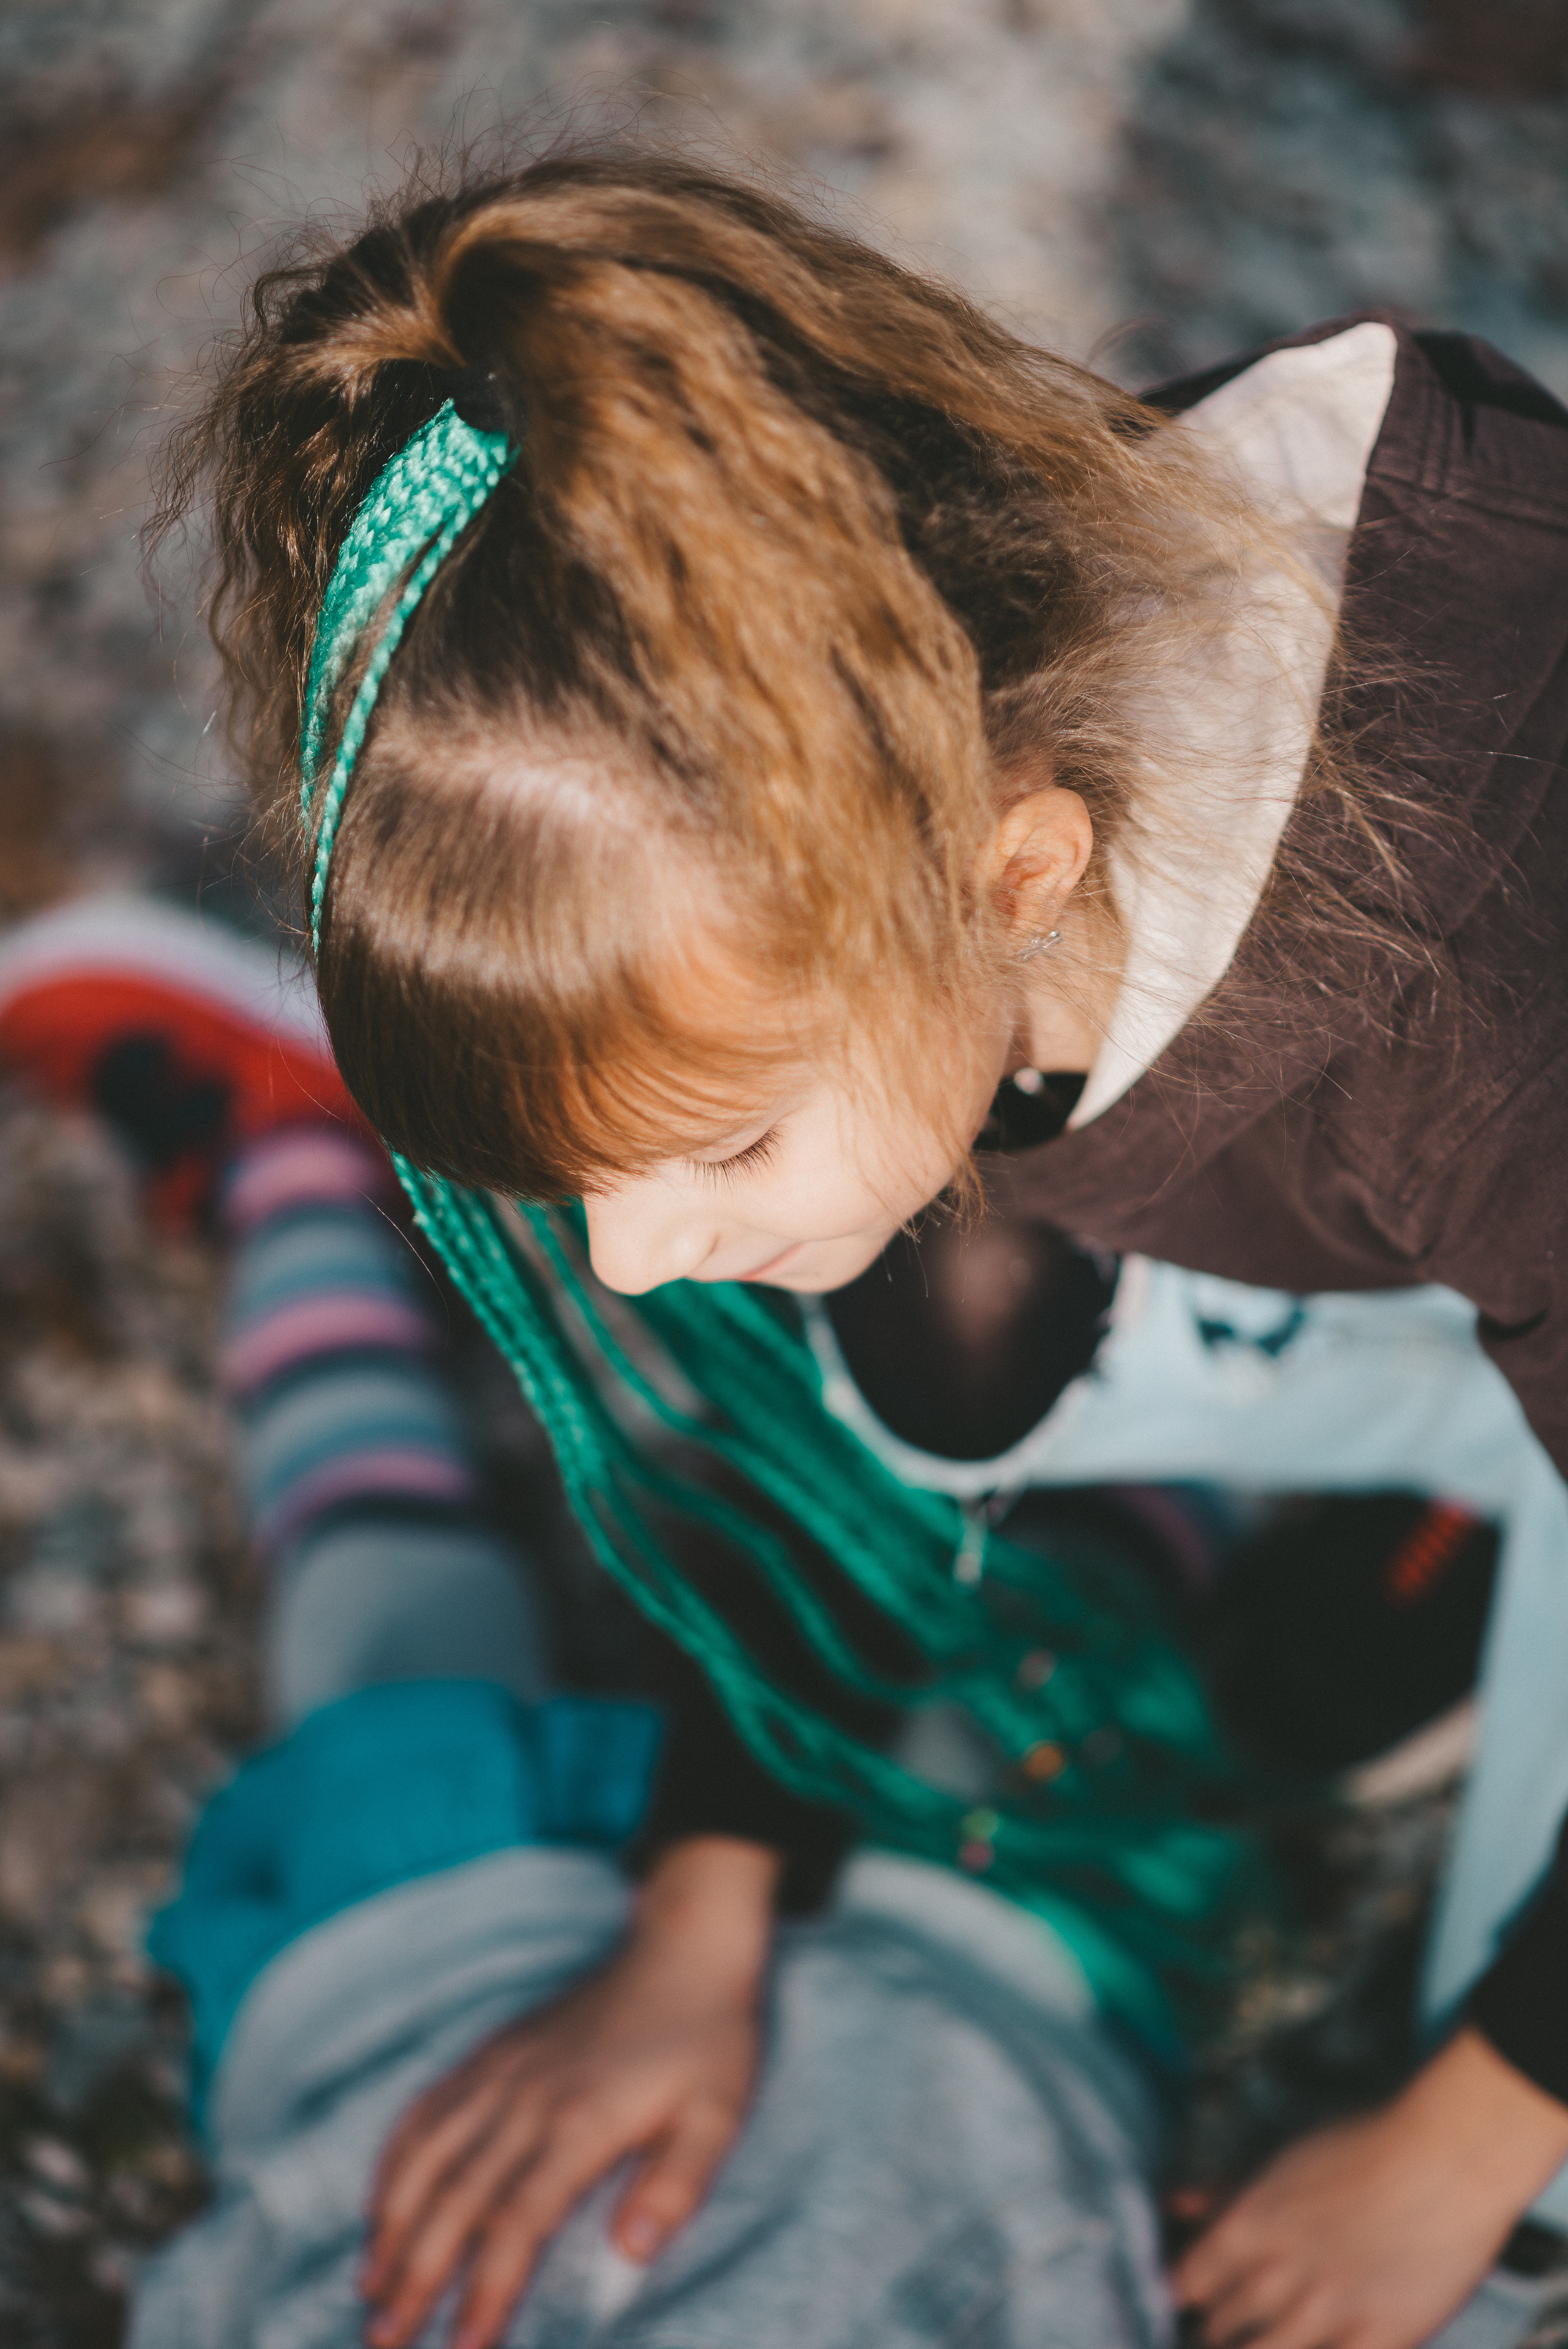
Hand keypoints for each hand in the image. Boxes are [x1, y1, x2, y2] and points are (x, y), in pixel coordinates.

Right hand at [360, 1836, 778, 2348]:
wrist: (684, 1944)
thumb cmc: (709, 2037)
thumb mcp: (720, 2112)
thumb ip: (679, 2183)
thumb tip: (632, 2253)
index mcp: (582, 2121)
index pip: (518, 2222)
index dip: (485, 2290)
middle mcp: (527, 2098)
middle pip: (457, 2199)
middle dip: (416, 2275)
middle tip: (382, 2342)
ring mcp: (502, 2071)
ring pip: (428, 2156)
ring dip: (392, 2225)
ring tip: (368, 2288)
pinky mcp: (493, 2052)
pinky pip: (426, 2108)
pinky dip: (395, 2159)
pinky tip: (377, 2203)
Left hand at [1172, 2027, 1567, 2348]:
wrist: (1446, 2160)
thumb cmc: (1362, 2144)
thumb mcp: (1283, 2157)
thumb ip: (1226, 2188)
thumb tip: (1175, 2203)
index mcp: (1248, 2228)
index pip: (1187, 2282)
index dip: (1183, 2294)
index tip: (1186, 2299)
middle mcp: (1279, 2277)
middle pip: (1220, 2326)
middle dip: (1216, 2330)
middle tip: (1219, 2330)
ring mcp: (1329, 2315)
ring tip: (1256, 2342)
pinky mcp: (1381, 2340)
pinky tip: (1313, 2348)